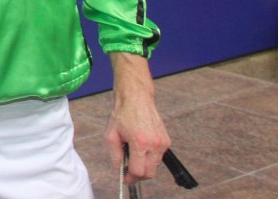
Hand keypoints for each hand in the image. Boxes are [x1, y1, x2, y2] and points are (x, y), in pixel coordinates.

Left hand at [105, 52, 170, 183]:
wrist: (137, 97)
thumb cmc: (122, 114)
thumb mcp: (111, 134)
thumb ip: (114, 155)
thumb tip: (118, 170)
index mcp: (140, 142)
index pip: (138, 171)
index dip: (130, 178)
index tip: (124, 178)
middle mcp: (154, 144)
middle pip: (149, 173)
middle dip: (138, 175)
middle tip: (128, 171)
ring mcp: (163, 143)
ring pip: (154, 166)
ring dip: (144, 165)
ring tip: (133, 154)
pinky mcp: (167, 140)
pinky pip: (158, 157)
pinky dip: (149, 157)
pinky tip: (140, 147)